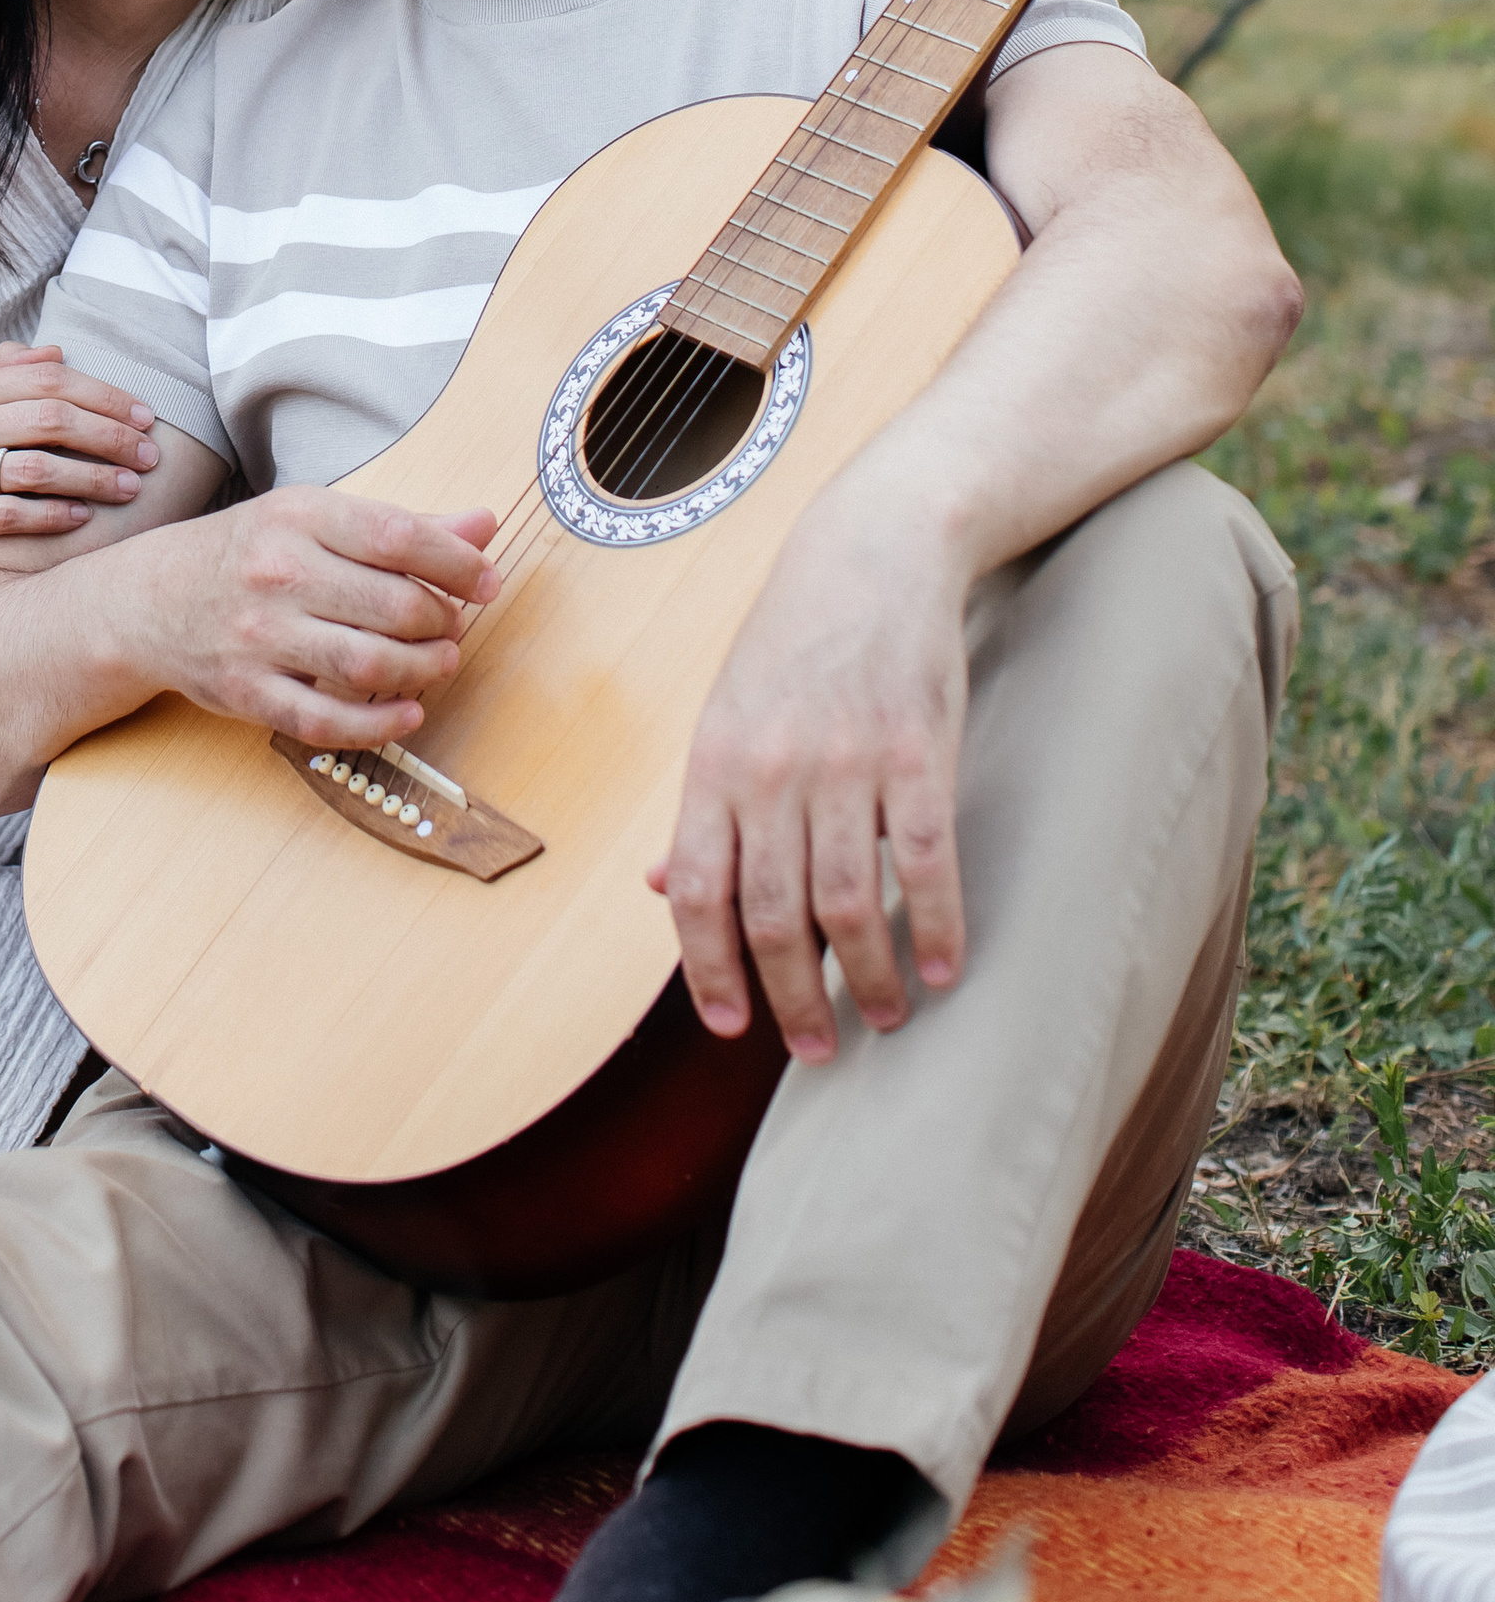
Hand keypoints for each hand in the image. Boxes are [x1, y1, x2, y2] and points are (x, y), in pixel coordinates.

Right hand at [0, 342, 156, 593]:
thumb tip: (56, 350)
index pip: (46, 379)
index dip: (103, 394)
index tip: (144, 415)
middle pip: (49, 418)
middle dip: (109, 436)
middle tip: (150, 455)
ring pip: (35, 468)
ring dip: (92, 478)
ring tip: (130, 490)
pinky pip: (7, 515)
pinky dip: (52, 516)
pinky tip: (83, 519)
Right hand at [134, 484, 498, 748]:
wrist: (150, 600)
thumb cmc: (248, 553)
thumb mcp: (314, 518)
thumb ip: (401, 527)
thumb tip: (484, 524)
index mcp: (300, 517)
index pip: (399, 537)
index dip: (457, 563)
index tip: (486, 580)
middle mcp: (278, 574)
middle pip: (394, 607)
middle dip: (443, 621)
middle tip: (452, 624)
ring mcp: (260, 637)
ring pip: (369, 666)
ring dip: (423, 670)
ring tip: (438, 661)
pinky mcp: (248, 693)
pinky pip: (325, 722)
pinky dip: (379, 725)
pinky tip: (408, 712)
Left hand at [651, 493, 969, 1065]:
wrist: (872, 552)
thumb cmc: (794, 639)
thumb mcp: (726, 713)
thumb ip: (702, 808)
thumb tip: (658, 888)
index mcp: (715, 764)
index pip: (696, 890)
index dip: (707, 969)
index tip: (728, 1027)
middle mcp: (772, 770)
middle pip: (774, 916)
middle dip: (793, 1000)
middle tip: (815, 1049)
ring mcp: (847, 764)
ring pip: (850, 904)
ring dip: (868, 978)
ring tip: (884, 1016)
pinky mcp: (920, 753)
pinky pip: (925, 862)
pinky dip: (935, 926)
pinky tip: (942, 965)